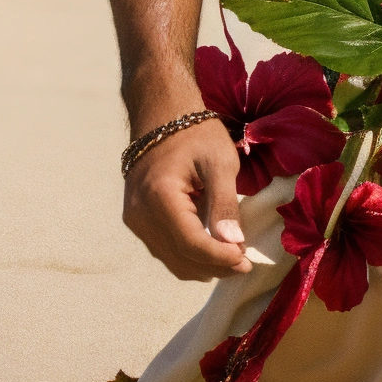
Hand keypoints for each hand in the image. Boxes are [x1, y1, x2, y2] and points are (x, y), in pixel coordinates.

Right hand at [121, 115, 252, 280]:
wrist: (163, 115)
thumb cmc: (196, 134)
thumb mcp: (220, 163)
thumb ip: (225, 204)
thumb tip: (234, 244)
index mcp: (159, 196)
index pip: (191, 243)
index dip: (220, 258)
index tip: (247, 262)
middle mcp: (139, 213)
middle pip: (180, 257)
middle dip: (215, 266)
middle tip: (245, 263)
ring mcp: (134, 218)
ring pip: (171, 259)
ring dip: (202, 264)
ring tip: (232, 256)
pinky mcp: (136, 219)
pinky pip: (164, 248)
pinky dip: (189, 254)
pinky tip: (212, 246)